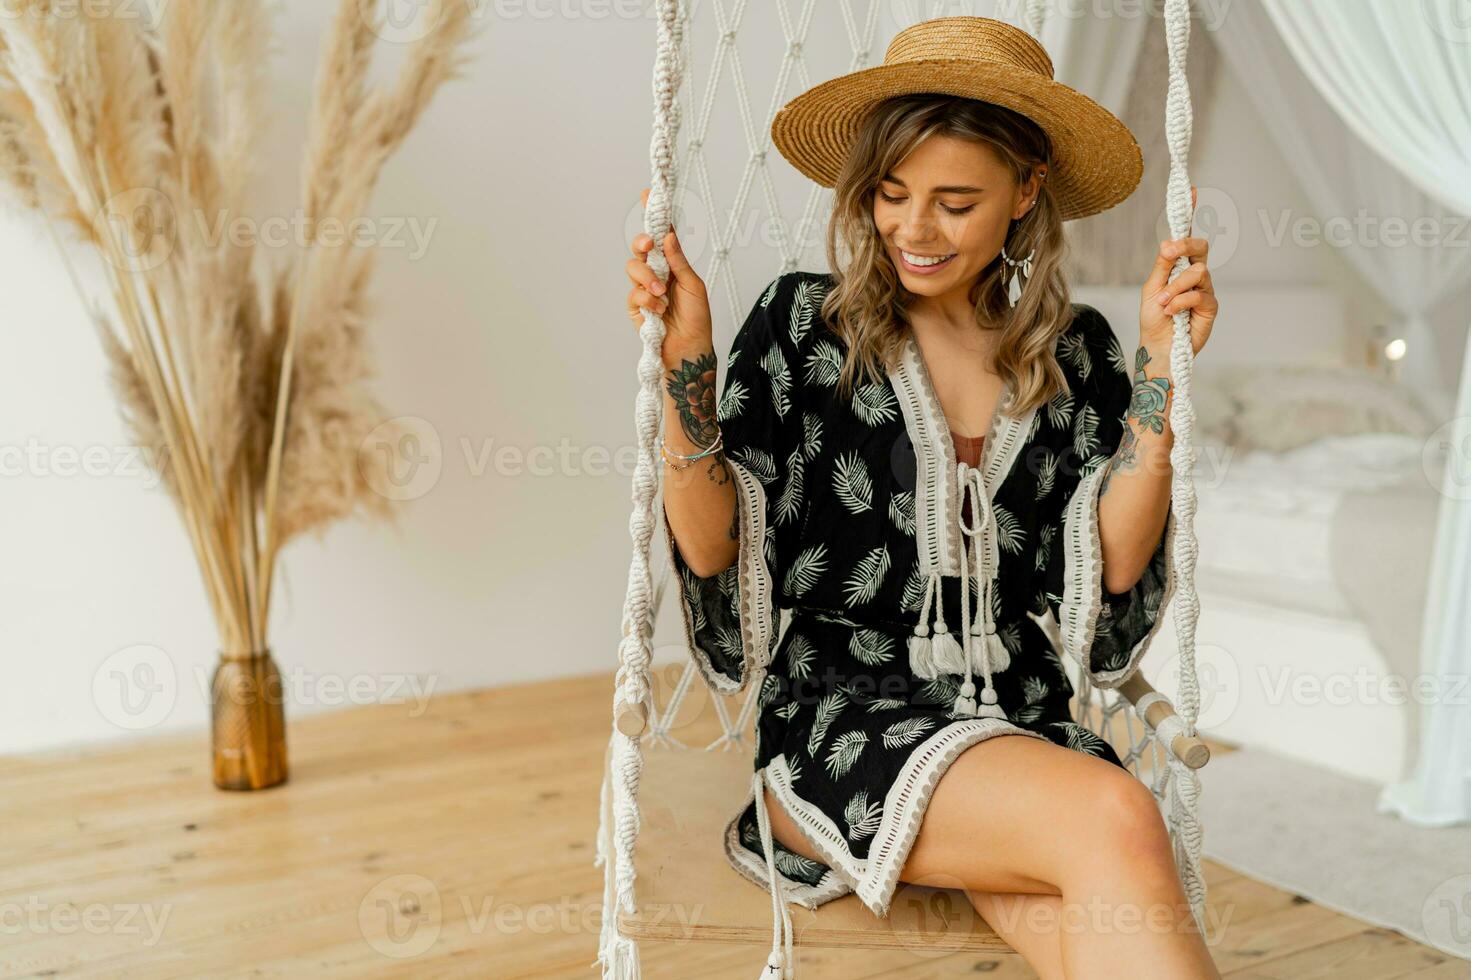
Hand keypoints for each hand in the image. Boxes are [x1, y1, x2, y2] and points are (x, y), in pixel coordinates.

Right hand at [626, 188, 713, 364]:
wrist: (689, 348)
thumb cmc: (697, 318)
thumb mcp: (693, 285)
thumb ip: (678, 261)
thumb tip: (668, 235)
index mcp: (672, 263)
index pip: (661, 235)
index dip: (654, 215)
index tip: (648, 195)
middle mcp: (656, 272)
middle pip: (639, 247)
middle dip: (641, 242)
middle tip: (648, 244)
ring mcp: (643, 289)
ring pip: (633, 268)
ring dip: (648, 278)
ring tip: (662, 293)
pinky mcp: (635, 307)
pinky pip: (633, 293)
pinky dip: (647, 299)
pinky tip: (659, 310)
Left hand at [1139, 185, 1217, 356]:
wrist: (1157, 347)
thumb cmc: (1153, 319)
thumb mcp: (1151, 289)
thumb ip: (1162, 266)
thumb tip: (1169, 243)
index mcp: (1178, 266)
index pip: (1186, 238)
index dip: (1190, 214)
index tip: (1191, 191)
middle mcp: (1194, 274)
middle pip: (1200, 246)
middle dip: (1186, 246)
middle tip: (1169, 253)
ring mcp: (1205, 289)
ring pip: (1197, 272)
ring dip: (1174, 288)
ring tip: (1162, 303)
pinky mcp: (1210, 306)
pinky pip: (1198, 294)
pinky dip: (1179, 302)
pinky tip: (1171, 312)